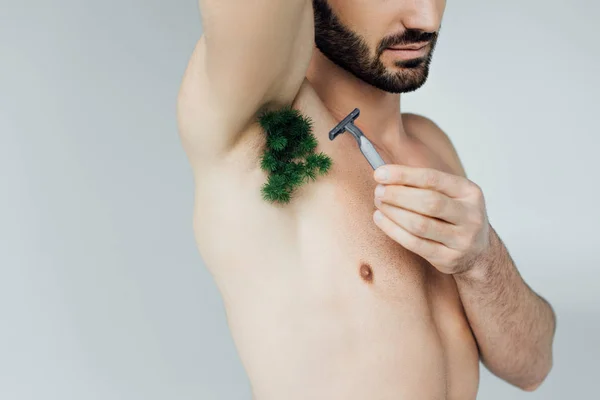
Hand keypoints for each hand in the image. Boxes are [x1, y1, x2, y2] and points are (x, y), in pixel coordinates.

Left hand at [372, 165, 491, 275]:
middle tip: (378, 191)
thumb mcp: (451, 195)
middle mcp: (470, 215)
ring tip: (379, 204)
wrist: (478, 253)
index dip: (403, 175)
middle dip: (398, 195)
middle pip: (429, 202)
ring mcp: (462, 240)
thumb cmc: (453, 216)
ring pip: (420, 224)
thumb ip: (424, 184)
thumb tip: (385, 175)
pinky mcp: (449, 258)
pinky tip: (380, 219)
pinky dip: (393, 230)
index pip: (433, 179)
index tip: (380, 173)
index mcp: (469, 192)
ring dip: (393, 212)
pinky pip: (414, 243)